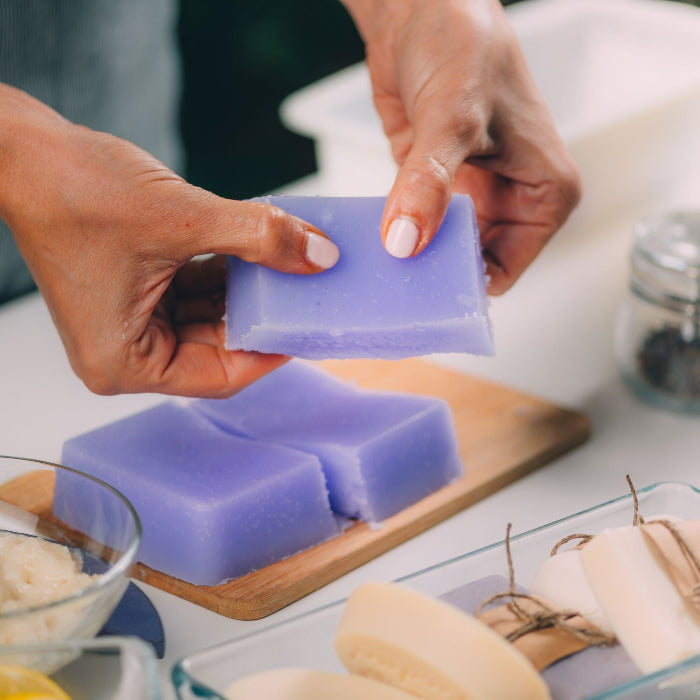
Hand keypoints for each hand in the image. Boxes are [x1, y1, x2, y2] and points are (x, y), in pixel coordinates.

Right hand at [0, 85, 338, 396]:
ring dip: (247, 289)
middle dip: (261, 314)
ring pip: (211, 319)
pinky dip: (225, 273)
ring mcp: (131, 324)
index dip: (272, 352)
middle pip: (218, 348)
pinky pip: (195, 294)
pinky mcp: (137, 295)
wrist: (26, 151)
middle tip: (306, 288)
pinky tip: (254, 248)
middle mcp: (126, 354)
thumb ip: (260, 238)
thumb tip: (319, 255)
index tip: (309, 326)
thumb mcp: (186, 219)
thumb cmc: (75, 191)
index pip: (222, 376)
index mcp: (126, 363)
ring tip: (286, 262)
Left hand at [342, 0, 580, 293]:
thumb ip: (429, 183)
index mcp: (546, 193)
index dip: (465, 283)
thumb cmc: (462, 45)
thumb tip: (405, 243)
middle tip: (394, 291)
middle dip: (436, 277)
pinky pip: (418, 231)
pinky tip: (373, 249)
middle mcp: (513, 200)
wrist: (419, 13)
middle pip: (474, 266)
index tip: (421, 292)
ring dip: (413, 261)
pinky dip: (398, 239)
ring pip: (444, 253)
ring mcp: (473, 197)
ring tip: (379, 274)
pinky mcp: (437, 190)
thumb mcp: (452, 118)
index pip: (507, 267)